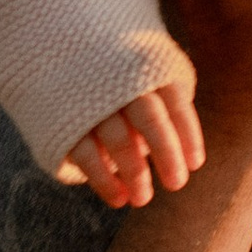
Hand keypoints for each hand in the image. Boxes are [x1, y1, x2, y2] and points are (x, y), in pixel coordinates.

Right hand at [58, 77, 204, 206]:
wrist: (56, 52)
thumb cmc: (116, 72)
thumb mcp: (144, 70)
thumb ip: (166, 97)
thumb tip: (185, 146)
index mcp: (147, 67)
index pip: (174, 103)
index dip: (187, 134)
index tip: (195, 165)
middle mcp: (120, 81)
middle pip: (149, 119)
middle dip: (166, 153)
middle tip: (177, 184)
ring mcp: (90, 100)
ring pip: (119, 139)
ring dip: (135, 173)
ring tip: (142, 199)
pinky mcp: (64, 121)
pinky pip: (87, 154)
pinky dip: (104, 179)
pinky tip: (118, 198)